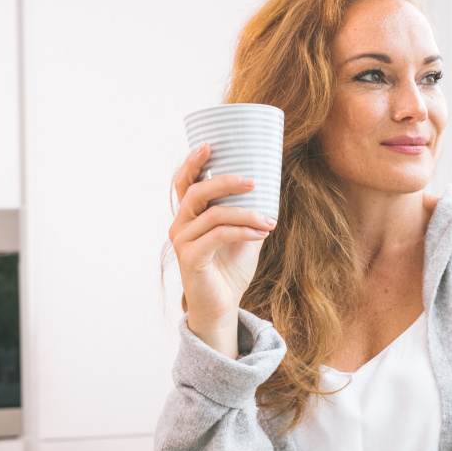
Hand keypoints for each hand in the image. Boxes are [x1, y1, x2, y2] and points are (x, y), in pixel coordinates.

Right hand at [169, 143, 275, 358]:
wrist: (223, 306)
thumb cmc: (230, 269)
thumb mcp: (245, 236)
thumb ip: (250, 214)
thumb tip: (271, 191)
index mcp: (189, 216)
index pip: (184, 183)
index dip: (192, 162)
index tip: (210, 144)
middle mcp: (180, 225)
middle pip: (196, 192)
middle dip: (226, 182)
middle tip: (253, 181)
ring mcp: (182, 242)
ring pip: (212, 214)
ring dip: (245, 213)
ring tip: (269, 220)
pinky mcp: (190, 258)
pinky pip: (218, 235)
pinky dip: (243, 230)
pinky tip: (262, 232)